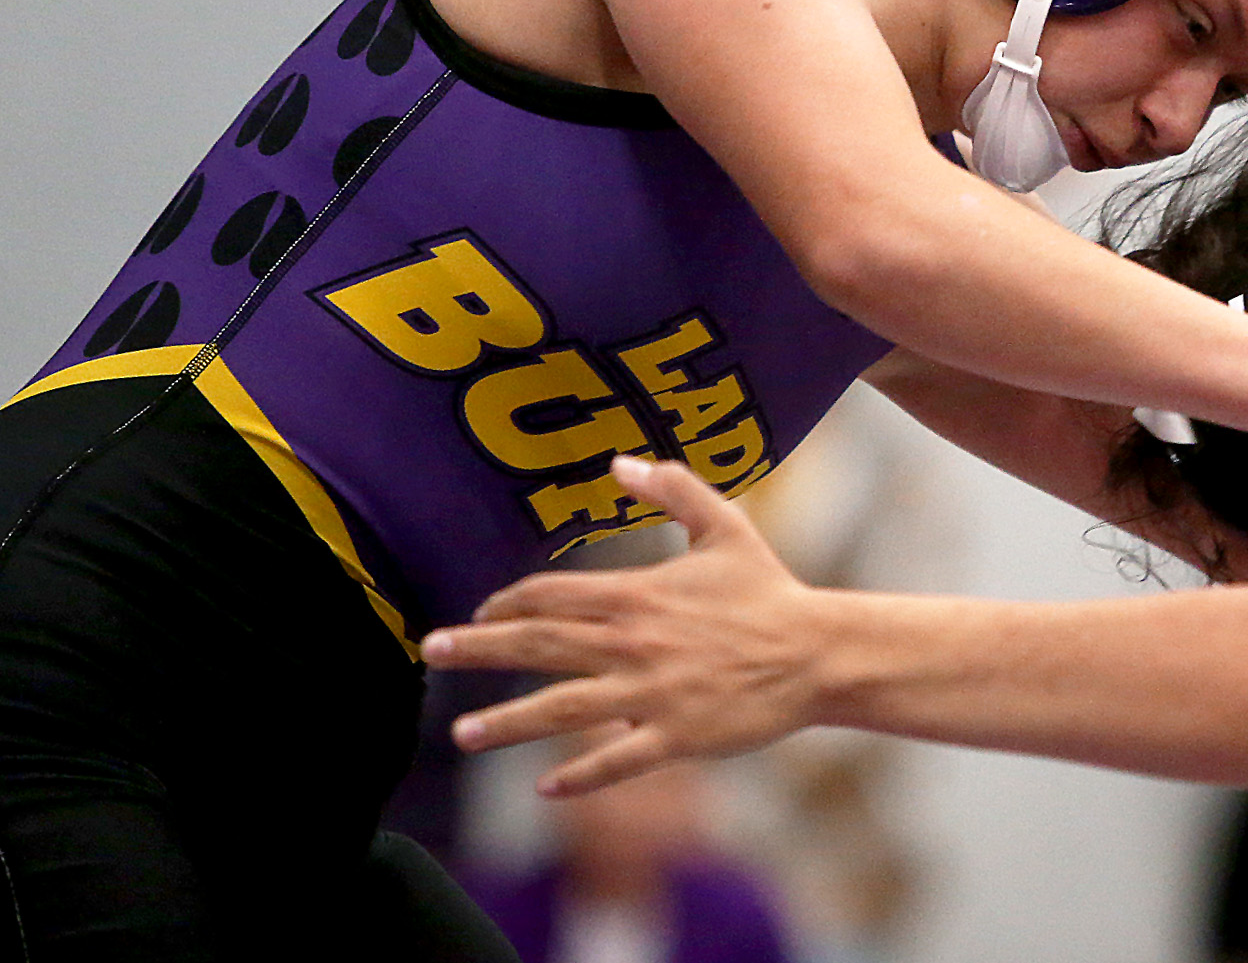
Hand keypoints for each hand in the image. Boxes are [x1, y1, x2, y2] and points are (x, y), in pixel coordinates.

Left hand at [422, 457, 821, 796]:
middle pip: (541, 645)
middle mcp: (635, 643)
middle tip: (430, 651)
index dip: (509, 602)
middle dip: (480, 649)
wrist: (817, 651)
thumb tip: (621, 460)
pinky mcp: (676, 736)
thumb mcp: (724, 526)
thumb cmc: (769, 589)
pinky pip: (617, 760)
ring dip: (507, 722)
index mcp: (640, 594)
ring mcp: (652, 693)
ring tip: (461, 734)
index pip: (554, 596)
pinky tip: (544, 787)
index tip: (480, 612)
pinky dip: (579, 776)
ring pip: (563, 708)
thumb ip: (672, 489)